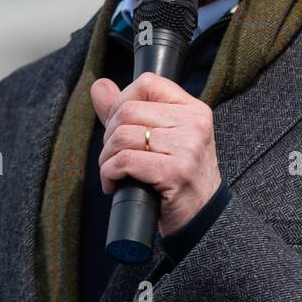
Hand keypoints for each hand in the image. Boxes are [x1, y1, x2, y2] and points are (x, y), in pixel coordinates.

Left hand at [91, 71, 221, 236]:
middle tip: (112, 156)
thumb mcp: (160, 138)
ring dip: (106, 158)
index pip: (147, 83)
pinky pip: (125, 161)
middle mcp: (194, 123)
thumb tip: (99, 86)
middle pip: (129, 110)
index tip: (118, 126)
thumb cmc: (177, 177)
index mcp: (193, 109)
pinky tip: (114, 184)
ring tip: (112, 171)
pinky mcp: (176, 172)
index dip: (122, 101)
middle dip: (109, 135)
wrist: (201, 219)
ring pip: (123, 136)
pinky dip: (109, 173)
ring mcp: (188, 147)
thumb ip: (128, 110)